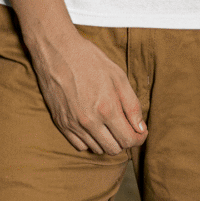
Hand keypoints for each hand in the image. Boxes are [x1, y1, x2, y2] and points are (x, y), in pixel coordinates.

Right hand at [28, 29, 147, 154]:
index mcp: (107, 108)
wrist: (58, 51)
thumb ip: (132, 104)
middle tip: (124, 126)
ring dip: (107, 140)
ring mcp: (73, 124)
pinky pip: (80, 146)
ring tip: (108, 123)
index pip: (129, 140)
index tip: (140, 131)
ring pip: (97, 149)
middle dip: (124, 140)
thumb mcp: (118, 76)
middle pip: (114, 149)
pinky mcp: (61, 124)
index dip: (139, 138)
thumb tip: (141, 128)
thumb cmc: (90, 60)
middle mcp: (90, 121)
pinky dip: (89, 140)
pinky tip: (93, 125)